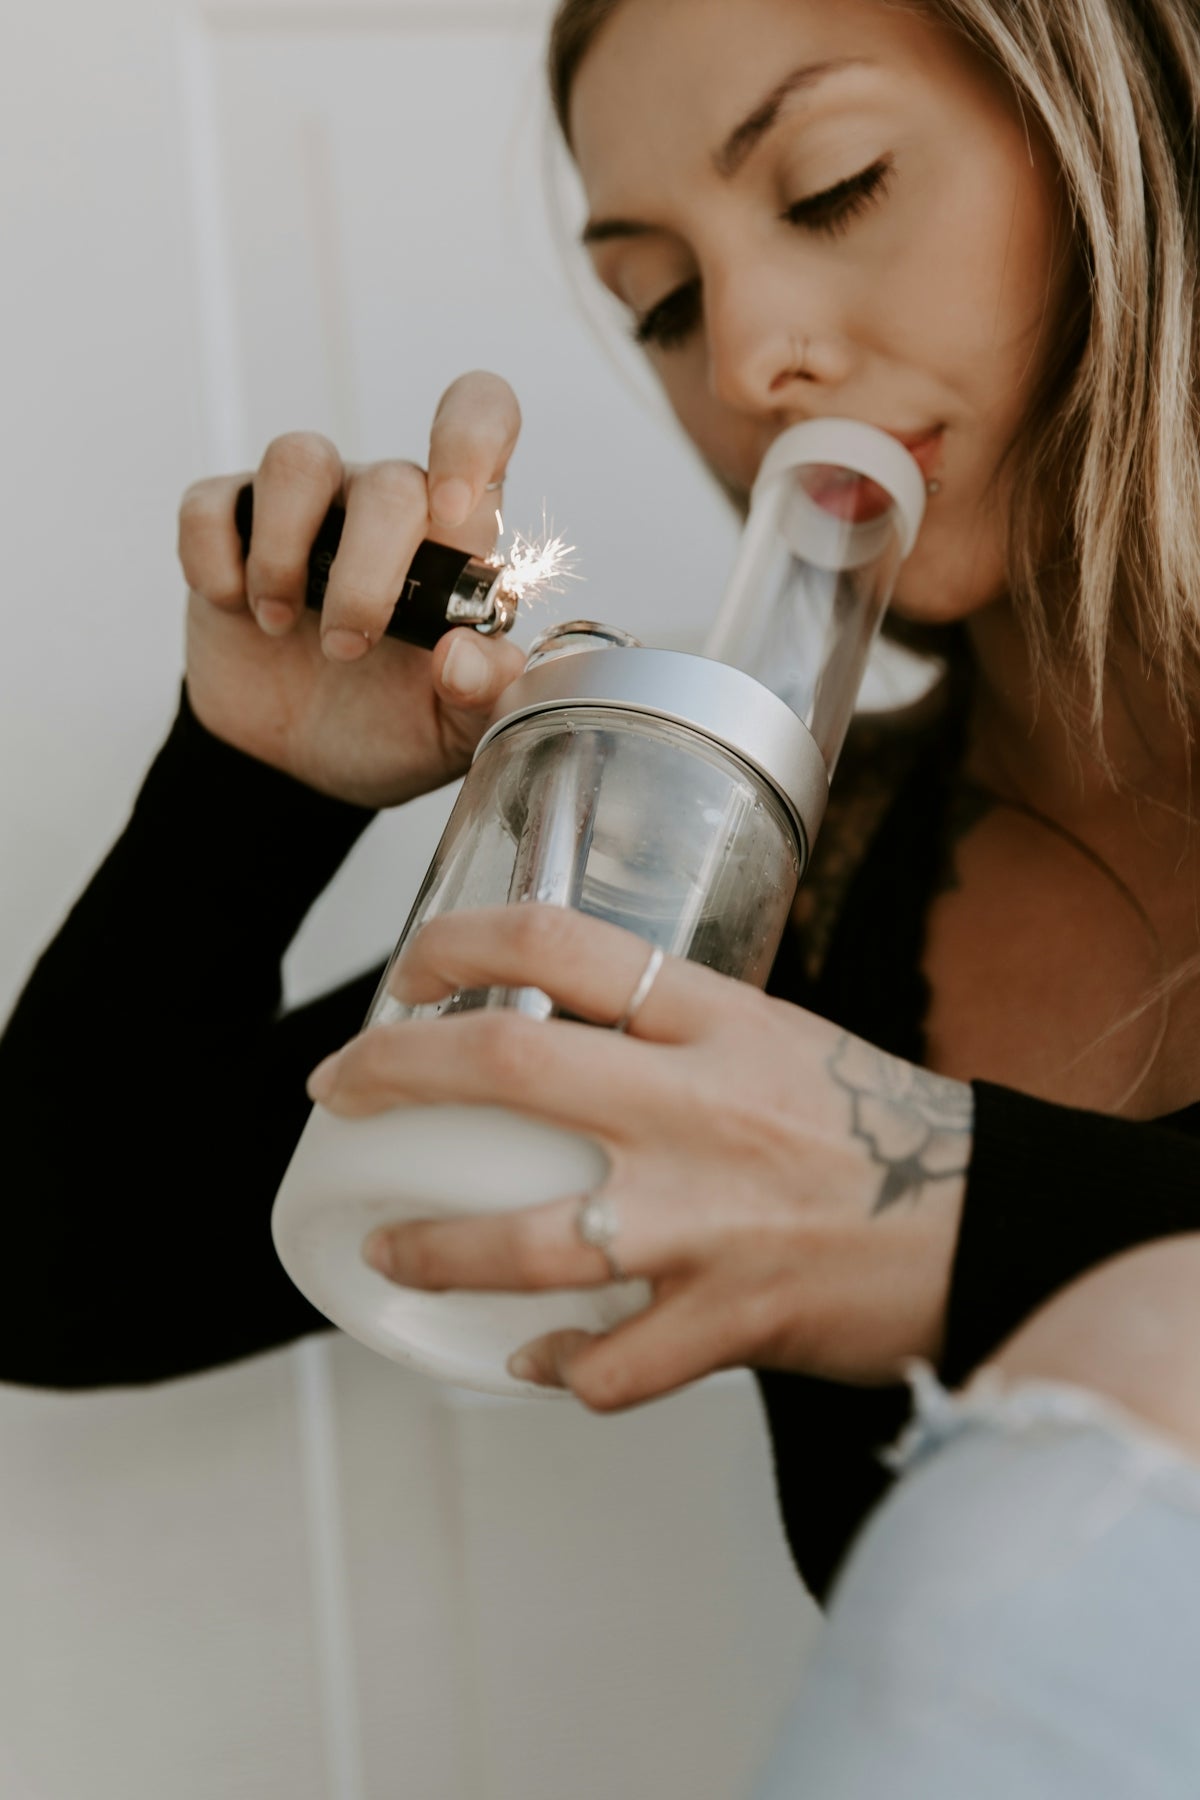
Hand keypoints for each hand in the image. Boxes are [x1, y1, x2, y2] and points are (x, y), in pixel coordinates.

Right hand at [177, 373, 526, 807]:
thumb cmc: (389, 726)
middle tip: (348, 650)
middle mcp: (384, 506)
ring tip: (281, 622)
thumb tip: (461, 658)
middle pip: (388, 482)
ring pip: (298, 459)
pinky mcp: (231, 525)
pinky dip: (214, 559)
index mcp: (453, 539)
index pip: (482, 422)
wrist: (298, 765)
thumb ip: (485, 696)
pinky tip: (232, 607)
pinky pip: (211, 503)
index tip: (452, 514)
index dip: (471, 438)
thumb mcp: (456, 732)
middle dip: (366, 577)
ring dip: (285, 553)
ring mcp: (306, 510)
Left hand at [305, 906, 973, 1409]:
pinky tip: (536, 1361)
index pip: (560, 943)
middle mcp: (697, 1107)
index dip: (456, 941)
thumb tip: (560, 1033)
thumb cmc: (877, 1127)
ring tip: (388, 1248)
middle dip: (394, 1070)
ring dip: (433, 1249)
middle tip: (343, 1086)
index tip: (402, 970)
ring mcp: (706, 1221)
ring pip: (522, 1242)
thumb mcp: (776, 1036)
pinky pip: (609, 1366)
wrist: (987, 1219)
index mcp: (715, 1020)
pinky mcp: (729, 1320)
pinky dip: (560, 1369)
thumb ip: (673, 1033)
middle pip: (505, 1062)